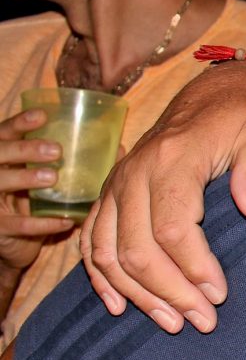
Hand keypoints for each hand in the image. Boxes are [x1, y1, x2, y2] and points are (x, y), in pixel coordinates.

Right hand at [0, 108, 78, 274]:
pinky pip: (17, 225)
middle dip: (24, 150)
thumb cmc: (36, 204)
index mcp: (3, 158)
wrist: (14, 244)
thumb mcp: (49, 181)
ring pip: (0, 184)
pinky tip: (65, 221)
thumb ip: (76, 165)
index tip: (42, 115)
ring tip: (52, 178)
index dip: (19, 123)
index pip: (4, 134)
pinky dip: (42, 224)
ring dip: (25, 179)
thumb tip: (119, 149)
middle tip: (56, 150)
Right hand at [79, 62, 245, 333]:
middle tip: (202, 322)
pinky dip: (100, 277)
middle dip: (169, 291)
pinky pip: (90, 242)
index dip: (194, 268)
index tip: (219, 296)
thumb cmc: (244, 118)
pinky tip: (120, 307)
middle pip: (137, 248)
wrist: (216, 93)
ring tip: (172, 323)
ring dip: (138, 294)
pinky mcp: (109, 194)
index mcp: (173, 160)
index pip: (173, 228)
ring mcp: (116, 184)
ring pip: (108, 251)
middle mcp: (134, 173)